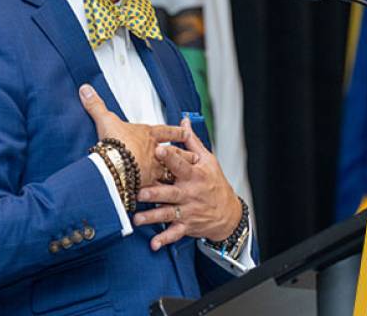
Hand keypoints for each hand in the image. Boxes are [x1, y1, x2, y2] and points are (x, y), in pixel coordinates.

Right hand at [79, 84, 187, 186]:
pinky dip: (161, 196)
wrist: (116, 164)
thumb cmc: (115, 141)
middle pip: (175, 154)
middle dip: (185, 155)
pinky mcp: (148, 187)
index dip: (176, 131)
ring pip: (170, 173)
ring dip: (177, 176)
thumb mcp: (105, 119)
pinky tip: (166, 201)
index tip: (186, 130)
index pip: (166, 131)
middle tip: (196, 157)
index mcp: (149, 135)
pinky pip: (157, 192)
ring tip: (185, 180)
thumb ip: (96, 106)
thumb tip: (85, 89)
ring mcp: (154, 171)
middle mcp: (155, 153)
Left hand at [132, 118, 242, 250]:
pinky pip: (174, 233)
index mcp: (194, 175)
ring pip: (167, 213)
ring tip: (137, 219)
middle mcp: (189, 193)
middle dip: (154, 192)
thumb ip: (191, 142)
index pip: (181, 164)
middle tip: (139, 191)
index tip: (158, 149)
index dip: (170, 157)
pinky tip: (154, 244)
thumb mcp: (208, 160)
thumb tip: (183, 121)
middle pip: (170, 192)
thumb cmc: (215, 184)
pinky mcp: (186, 225)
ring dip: (152, 217)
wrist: (229, 213)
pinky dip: (164, 240)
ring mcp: (187, 211)